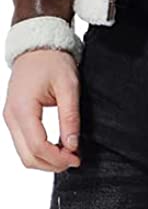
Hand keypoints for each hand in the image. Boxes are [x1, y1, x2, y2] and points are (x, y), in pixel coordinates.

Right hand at [3, 49, 82, 171]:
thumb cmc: (52, 60)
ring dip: (45, 160)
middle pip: (28, 156)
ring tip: (67, 154)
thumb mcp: (68, 86)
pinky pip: (23, 143)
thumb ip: (70, 117)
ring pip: (24, 154)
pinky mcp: (13, 117)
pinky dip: (39, 150)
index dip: (58, 158)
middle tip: (74, 160)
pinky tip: (56, 146)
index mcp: (23, 108)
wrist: (37, 44)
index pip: (38, 147)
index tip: (76, 158)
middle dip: (51, 164)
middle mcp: (11, 116)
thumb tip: (73, 145)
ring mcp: (10, 117)